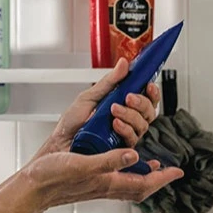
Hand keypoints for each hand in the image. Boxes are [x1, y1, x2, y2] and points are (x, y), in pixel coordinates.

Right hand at [25, 147, 183, 210]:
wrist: (32, 188)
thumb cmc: (52, 177)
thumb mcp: (82, 164)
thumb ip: (109, 161)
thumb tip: (134, 155)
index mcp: (107, 182)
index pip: (144, 184)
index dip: (163, 178)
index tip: (177, 171)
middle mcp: (104, 186)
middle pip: (139, 188)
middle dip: (156, 180)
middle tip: (167, 171)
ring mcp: (95, 186)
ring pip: (127, 185)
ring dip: (141, 177)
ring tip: (149, 166)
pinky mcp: (86, 182)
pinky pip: (113, 181)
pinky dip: (123, 173)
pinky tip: (118, 163)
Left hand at [38, 57, 159, 156]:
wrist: (60, 141)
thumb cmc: (72, 122)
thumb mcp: (89, 96)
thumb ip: (109, 81)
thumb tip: (123, 63)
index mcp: (122, 105)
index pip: (146, 99)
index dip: (152, 92)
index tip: (148, 85)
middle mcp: (127, 120)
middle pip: (149, 112)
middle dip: (141, 103)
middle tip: (128, 97)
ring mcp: (124, 134)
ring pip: (142, 125)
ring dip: (130, 115)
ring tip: (114, 109)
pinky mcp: (120, 148)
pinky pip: (132, 139)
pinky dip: (125, 129)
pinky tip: (116, 124)